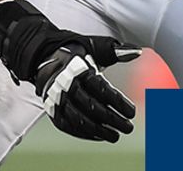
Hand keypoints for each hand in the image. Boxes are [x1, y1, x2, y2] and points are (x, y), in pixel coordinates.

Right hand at [0, 0, 141, 141]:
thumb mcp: (97, 46)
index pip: (102, 90)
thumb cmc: (77, 52)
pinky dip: (84, 134)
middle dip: (113, 120)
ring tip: (115, 136)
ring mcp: (57, 100)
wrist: (45, 56)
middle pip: (93, 108)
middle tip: (128, 127)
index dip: (118, 103)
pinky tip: (99, 136)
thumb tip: (138, 52)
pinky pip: (68, 126)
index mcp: (80, 69)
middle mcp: (66, 85)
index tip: (132, 112)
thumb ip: (118, 50)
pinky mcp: (51, 110)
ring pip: (79, 120)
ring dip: (99, 131)